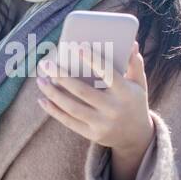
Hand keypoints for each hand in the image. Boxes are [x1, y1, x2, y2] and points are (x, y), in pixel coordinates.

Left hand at [35, 39, 154, 162]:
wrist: (137, 136)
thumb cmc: (134, 102)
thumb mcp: (139, 84)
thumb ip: (135, 64)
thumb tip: (132, 43)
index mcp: (126, 93)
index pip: (108, 73)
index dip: (93, 60)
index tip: (77, 47)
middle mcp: (113, 109)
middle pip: (82, 91)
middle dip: (61, 76)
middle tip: (45, 64)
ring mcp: (102, 124)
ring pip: (72, 107)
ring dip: (53, 93)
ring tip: (41, 80)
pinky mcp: (92, 134)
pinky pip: (69, 122)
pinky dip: (54, 111)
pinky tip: (42, 99)